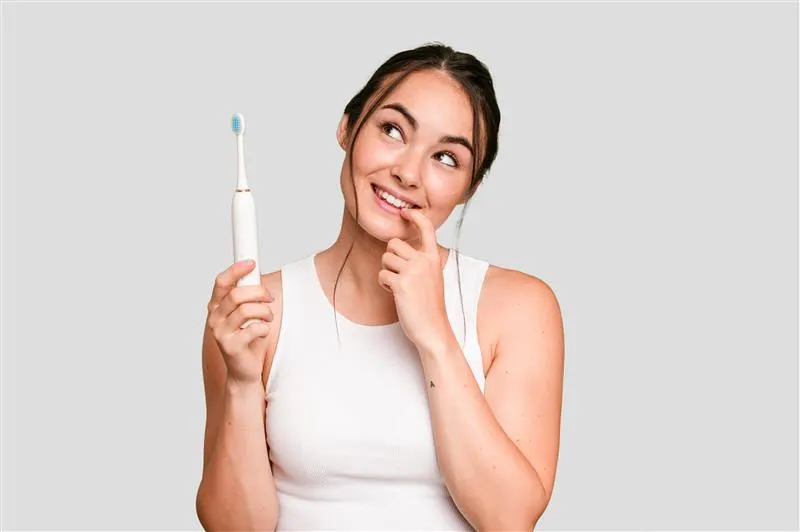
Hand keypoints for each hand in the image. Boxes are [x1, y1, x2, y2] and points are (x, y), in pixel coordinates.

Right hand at [206, 260, 273, 385]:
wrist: (244, 371)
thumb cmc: (247, 339)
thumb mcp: (246, 314)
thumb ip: (246, 297)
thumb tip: (254, 275)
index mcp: (216, 306)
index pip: (221, 282)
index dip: (236, 269)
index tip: (251, 263)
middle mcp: (214, 318)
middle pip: (238, 294)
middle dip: (260, 293)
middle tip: (270, 299)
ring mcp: (220, 332)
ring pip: (247, 310)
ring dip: (265, 312)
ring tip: (268, 318)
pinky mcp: (230, 346)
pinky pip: (254, 328)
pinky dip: (264, 328)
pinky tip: (263, 332)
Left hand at [379, 208, 453, 351]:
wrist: (433, 330)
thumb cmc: (430, 306)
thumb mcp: (431, 277)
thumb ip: (420, 261)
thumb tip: (399, 248)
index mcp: (434, 258)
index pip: (427, 228)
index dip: (415, 217)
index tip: (406, 213)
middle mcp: (424, 261)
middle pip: (393, 243)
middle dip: (390, 258)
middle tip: (398, 275)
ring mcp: (413, 271)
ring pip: (385, 259)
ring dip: (387, 272)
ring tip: (398, 287)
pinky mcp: (402, 284)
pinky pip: (382, 275)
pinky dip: (384, 285)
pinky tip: (395, 295)